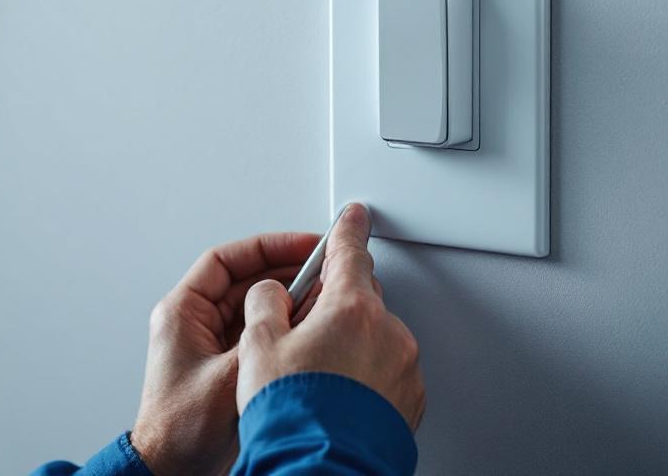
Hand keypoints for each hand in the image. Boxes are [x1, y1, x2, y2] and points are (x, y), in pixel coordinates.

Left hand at [130, 232, 319, 475]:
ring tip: (322, 293)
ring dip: (288, 298)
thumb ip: (262, 340)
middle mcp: (196, 323)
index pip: (226, 260)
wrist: (170, 470)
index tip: (301, 245)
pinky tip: (309, 327)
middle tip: (322, 265)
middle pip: (246, 279)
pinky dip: (285, 325)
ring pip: (256, 305)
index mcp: (182, 312)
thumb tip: (299, 309)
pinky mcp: (228, 364)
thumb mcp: (226, 378)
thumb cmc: (177, 430)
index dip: (267, 247)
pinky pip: (261, 331)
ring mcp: (213, 343)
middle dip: (285, 270)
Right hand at [236, 204, 425, 430]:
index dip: (346, 230)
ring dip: (351, 347)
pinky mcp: (409, 401)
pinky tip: (338, 398)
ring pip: (375, 338)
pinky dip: (366, 378)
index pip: (350, 252)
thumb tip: (272, 293)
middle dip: (335, 306)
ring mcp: (403, 369)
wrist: (321, 468)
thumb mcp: (258, 345)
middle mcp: (388, 333)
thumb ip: (266, 303)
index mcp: (352, 308)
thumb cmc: (294, 414)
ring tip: (317, 380)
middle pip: (361, 298)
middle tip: (302, 334)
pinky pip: (387, 373)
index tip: (352, 216)